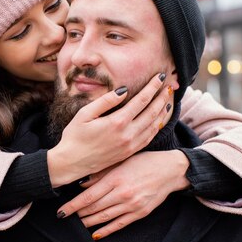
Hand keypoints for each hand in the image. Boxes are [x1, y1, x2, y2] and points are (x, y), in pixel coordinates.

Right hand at [47, 73, 175, 186]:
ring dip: (163, 112)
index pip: (142, 100)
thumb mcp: (84, 114)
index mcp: (117, 122)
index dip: (153, 87)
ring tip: (168, 100)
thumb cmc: (74, 137)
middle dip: (162, 97)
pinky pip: (149, 138)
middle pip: (152, 112)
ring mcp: (130, 145)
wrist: (71, 164)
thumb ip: (105, 101)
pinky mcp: (129, 153)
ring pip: (154, 126)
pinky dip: (157, 127)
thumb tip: (123, 90)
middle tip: (170, 86)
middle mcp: (127, 134)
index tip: (160, 77)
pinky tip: (159, 120)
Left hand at [56, 150, 190, 239]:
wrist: (169, 170)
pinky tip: (95, 234)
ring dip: (89, 222)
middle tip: (66, 217)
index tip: (61, 211)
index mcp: (116, 178)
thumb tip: (82, 184)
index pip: (88, 196)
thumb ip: (101, 173)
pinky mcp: (140, 213)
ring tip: (77, 224)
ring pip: (105, 217)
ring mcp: (132, 205)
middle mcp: (123, 193)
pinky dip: (106, 230)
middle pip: (94, 208)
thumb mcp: (121, 161)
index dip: (73, 205)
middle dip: (78, 214)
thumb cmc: (143, 162)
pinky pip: (119, 224)